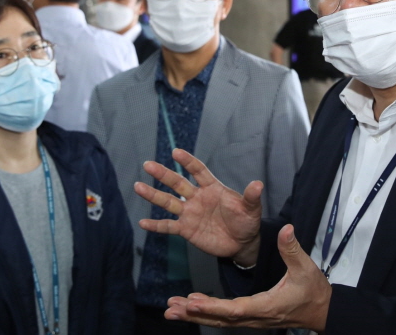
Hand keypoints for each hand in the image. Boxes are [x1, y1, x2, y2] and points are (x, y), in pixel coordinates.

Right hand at [135, 148, 262, 264]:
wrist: (241, 243)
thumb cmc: (246, 221)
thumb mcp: (251, 209)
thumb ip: (251, 197)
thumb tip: (258, 184)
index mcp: (212, 188)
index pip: (198, 171)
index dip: (188, 161)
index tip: (176, 152)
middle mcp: (197, 198)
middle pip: (178, 183)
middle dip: (163, 174)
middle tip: (148, 164)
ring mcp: (190, 213)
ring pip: (168, 202)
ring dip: (153, 195)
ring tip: (138, 186)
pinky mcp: (186, 229)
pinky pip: (168, 226)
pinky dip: (156, 225)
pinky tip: (143, 222)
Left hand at [164, 224, 330, 331]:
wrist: (321, 310)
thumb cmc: (313, 290)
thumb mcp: (305, 267)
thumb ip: (291, 249)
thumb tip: (286, 229)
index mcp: (266, 305)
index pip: (236, 309)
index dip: (213, 307)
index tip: (193, 303)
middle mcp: (255, 317)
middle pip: (221, 318)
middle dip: (195, 313)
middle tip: (171, 308)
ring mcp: (252, 319)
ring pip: (220, 319)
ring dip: (196, 314)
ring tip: (172, 309)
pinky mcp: (251, 317)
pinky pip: (225, 317)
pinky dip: (207, 312)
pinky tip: (192, 307)